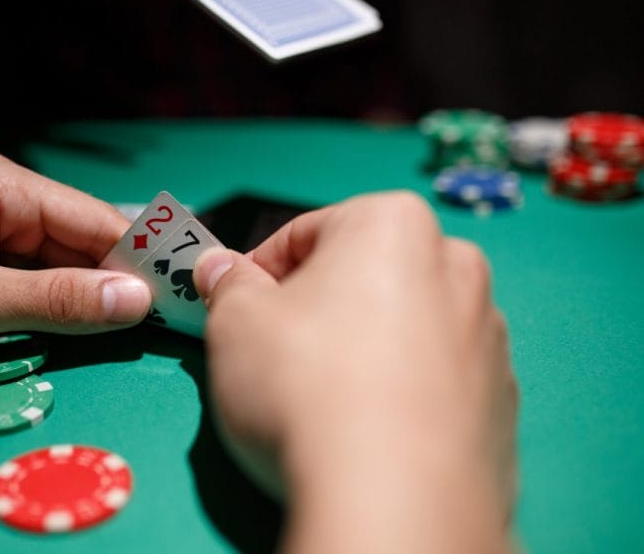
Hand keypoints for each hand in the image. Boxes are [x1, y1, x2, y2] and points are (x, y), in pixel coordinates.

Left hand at [0, 151, 150, 375]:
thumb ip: (58, 301)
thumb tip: (141, 301)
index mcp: (3, 185)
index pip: (97, 221)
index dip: (142, 263)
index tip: (186, 303)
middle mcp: (1, 197)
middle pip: (81, 242)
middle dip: (116, 285)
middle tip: (167, 330)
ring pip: (58, 266)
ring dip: (84, 301)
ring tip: (133, 336)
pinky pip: (28, 281)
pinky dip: (50, 307)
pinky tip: (77, 332)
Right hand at [194, 192, 516, 553]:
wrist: (392, 499)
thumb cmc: (306, 388)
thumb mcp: (235, 322)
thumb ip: (228, 285)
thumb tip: (221, 270)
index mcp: (394, 223)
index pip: (304, 233)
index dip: (258, 272)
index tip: (234, 306)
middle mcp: (456, 267)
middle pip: (361, 276)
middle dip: (316, 307)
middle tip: (274, 350)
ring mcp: (487, 338)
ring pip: (401, 327)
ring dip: (359, 348)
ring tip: (319, 400)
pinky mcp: (500, 403)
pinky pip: (432, 382)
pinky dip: (398, 393)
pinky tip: (363, 431)